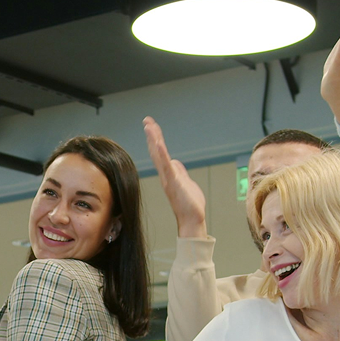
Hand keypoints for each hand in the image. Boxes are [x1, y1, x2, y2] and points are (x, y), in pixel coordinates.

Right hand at [143, 117, 206, 237]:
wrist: (192, 219)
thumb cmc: (190, 205)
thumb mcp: (186, 182)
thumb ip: (180, 171)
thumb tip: (175, 161)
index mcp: (169, 174)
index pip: (160, 153)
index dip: (155, 139)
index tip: (151, 126)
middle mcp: (165, 175)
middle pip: (156, 151)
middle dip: (152, 135)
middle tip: (147, 121)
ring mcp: (168, 178)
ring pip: (159, 156)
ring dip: (154, 140)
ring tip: (149, 127)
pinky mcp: (174, 182)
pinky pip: (166, 165)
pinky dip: (161, 153)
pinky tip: (158, 143)